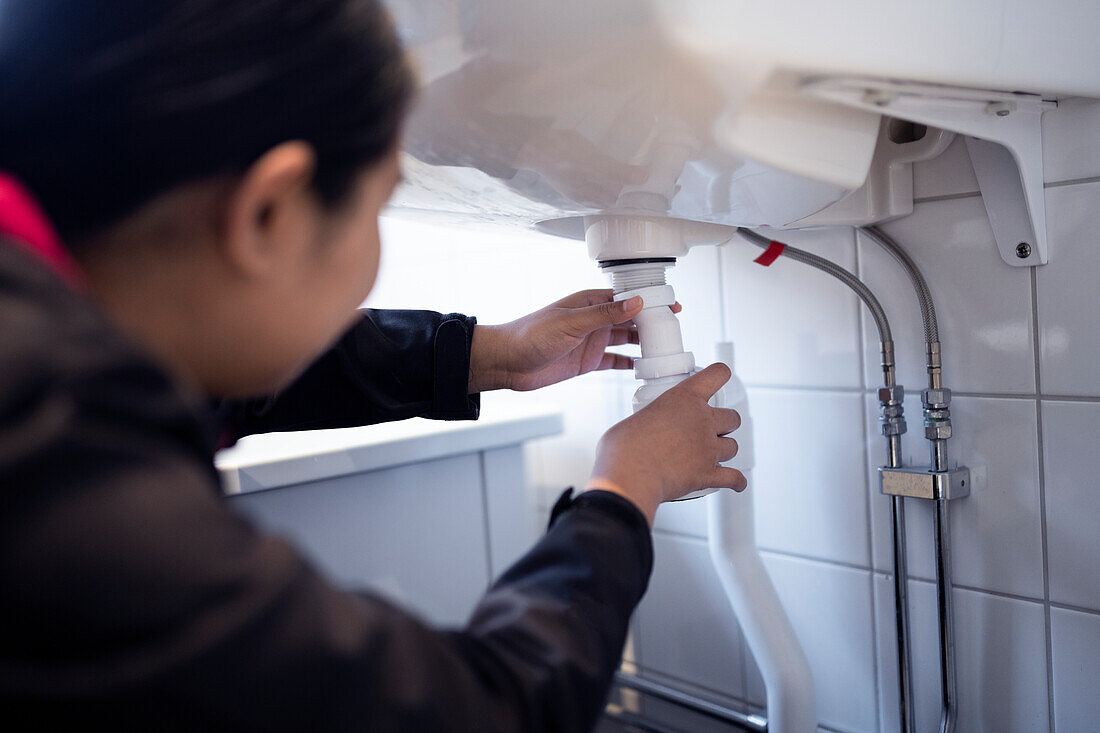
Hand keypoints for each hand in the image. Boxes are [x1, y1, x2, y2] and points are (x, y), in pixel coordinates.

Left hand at [468, 289, 680, 392]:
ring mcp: (591, 341)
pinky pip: (615, 361)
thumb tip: (636, 302)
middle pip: (631, 318)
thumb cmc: (530, 335)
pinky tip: (644, 367)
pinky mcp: (587, 361)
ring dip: (645, 343)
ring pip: (626, 339)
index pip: (627, 297)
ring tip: (666, 348)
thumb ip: (605, 314)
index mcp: (590, 303)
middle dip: (653, 322)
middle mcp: (593, 320)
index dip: (650, 300)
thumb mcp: (571, 322)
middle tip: (675, 330)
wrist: (507, 363)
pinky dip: (629, 363)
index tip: (671, 306)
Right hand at [586, 363, 746, 525]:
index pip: (716, 375)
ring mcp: (708, 448)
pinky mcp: (707, 474)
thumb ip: (650, 421)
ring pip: (733, 447)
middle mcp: (702, 421)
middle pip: (732, 417)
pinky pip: (734, 477)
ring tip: (713, 454)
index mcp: (684, 398)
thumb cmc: (624, 447)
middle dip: (724, 423)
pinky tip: (737, 483)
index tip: (720, 377)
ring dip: (725, 450)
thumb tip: (645, 435)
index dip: (719, 375)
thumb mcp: (635, 419)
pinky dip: (737, 481)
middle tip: (710, 428)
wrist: (629, 473)